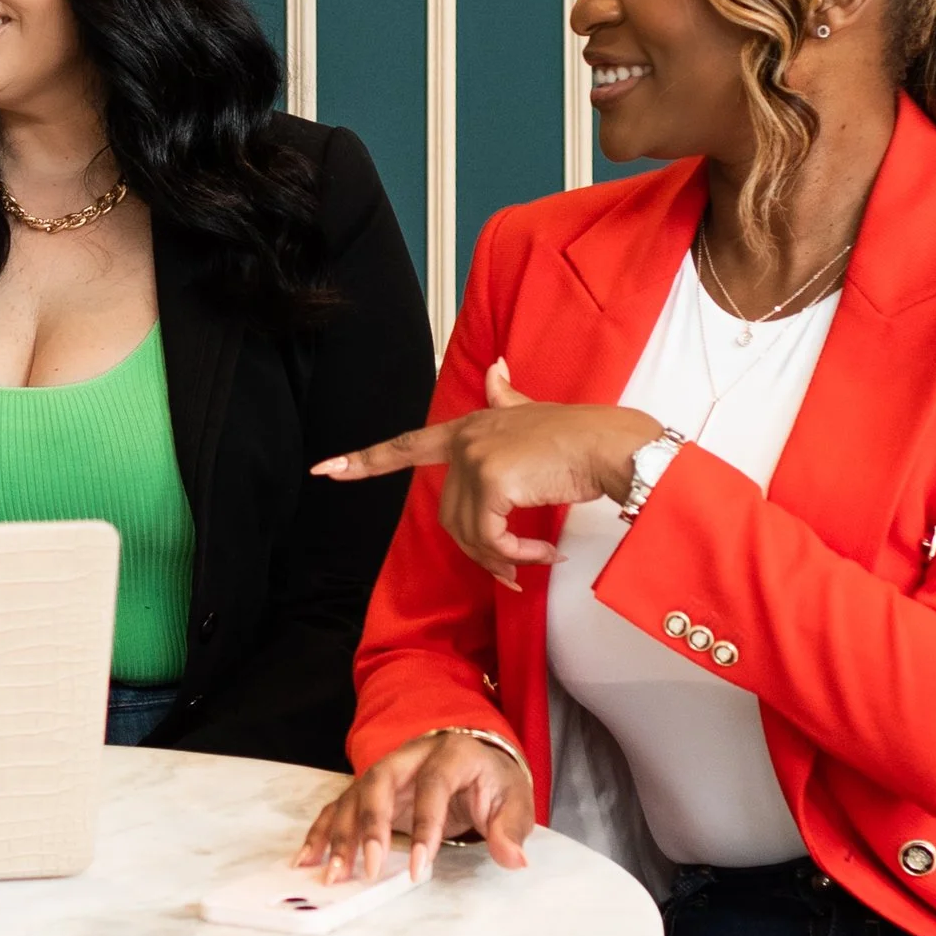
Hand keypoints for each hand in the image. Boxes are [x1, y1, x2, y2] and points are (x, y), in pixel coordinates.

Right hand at [299, 729, 535, 884]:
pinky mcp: (368, 789)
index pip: (433, 786)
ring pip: (353, 797)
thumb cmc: (494, 783)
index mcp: (450, 753)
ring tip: (331, 874)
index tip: (421, 870)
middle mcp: (409, 756)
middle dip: (370, 827)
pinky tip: (306, 859)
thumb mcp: (514, 801)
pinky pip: (338, 808)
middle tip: (369, 868)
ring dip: (339, 836)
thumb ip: (511, 829)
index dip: (426, 826)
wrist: (476, 761)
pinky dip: (321, 833)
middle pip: (380, 784)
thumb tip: (514, 859)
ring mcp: (384, 771)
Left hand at [316, 362, 664, 583]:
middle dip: (479, 550)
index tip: (325, 470)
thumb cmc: (577, 435)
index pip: (405, 445)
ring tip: (532, 561)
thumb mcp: (531, 412)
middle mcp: (465, 440)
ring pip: (467, 533)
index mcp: (467, 427)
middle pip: (448, 515)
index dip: (365, 460)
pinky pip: (490, 539)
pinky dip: (515, 556)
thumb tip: (493, 367)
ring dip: (501, 558)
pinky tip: (544, 555)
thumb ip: (504, 397)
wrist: (610, 445)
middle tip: (513, 567)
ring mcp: (476, 459)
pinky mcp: (493, 481)